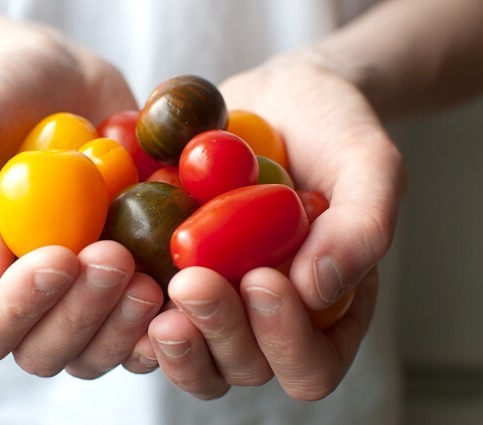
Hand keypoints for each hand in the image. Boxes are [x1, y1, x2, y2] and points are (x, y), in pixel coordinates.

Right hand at [0, 29, 162, 376]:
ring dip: (127, 325)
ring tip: (151, 274)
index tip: (59, 256)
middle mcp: (34, 298)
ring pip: (102, 352)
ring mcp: (88, 295)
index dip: (21, 308)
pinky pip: (152, 326)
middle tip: (114, 257)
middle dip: (83, 315)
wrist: (66, 82)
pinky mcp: (134, 281)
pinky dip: (171, 317)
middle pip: (49, 353)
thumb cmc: (1, 100)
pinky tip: (187, 280)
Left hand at [131, 49, 404, 399]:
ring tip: (150, 287)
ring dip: (170, 336)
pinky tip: (116, 266)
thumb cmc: (330, 131)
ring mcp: (216, 302)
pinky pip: (143, 313)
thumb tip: (318, 289)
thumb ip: (362, 226)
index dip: (285, 339)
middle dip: (218, 331)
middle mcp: (266, 319)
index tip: (262, 279)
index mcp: (325, 311)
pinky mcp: (170, 278)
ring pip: (189, 355)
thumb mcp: (366, 163)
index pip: (310, 364)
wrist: (274, 101)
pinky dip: (127, 302)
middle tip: (193, 281)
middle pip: (241, 366)